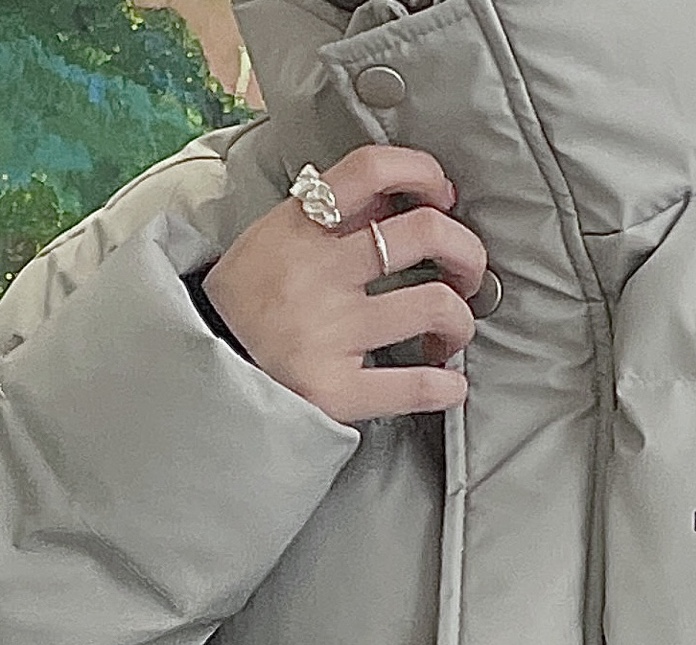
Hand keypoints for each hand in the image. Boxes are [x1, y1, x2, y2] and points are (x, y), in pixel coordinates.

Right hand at [200, 144, 489, 424]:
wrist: (196, 373)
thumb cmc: (240, 308)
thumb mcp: (269, 240)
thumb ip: (328, 218)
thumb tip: (392, 197)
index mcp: (300, 229)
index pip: (369, 171)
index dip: (421, 172)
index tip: (440, 193)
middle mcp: (318, 274)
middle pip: (424, 233)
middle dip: (467, 252)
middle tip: (467, 273)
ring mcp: (329, 332)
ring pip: (434, 305)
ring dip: (461, 320)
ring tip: (450, 333)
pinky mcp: (336, 390)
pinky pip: (416, 385)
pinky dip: (447, 386)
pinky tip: (448, 383)